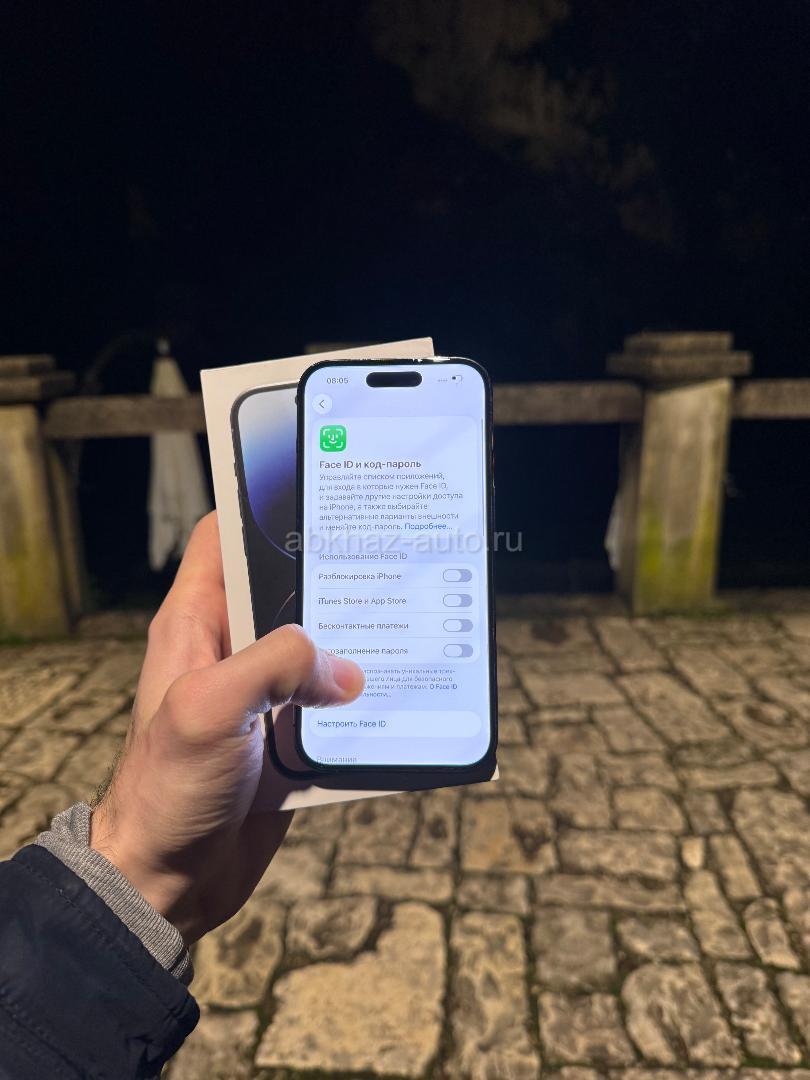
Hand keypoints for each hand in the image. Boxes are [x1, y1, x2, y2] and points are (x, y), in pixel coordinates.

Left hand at [90, 512, 363, 943]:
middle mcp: (228, 650)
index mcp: (195, 624)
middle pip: (284, 590)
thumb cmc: (165, 789)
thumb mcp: (210, 709)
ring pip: (315, 648)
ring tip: (404, 621)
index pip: (224, 540)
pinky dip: (359, 701)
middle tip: (384, 556)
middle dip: (331, 577)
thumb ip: (274, 666)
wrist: (168, 881)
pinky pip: (329, 704)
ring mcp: (259, 694)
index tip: (315, 492)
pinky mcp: (285, 736)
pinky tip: (395, 695)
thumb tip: (343, 670)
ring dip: (353, 644)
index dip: (262, 508)